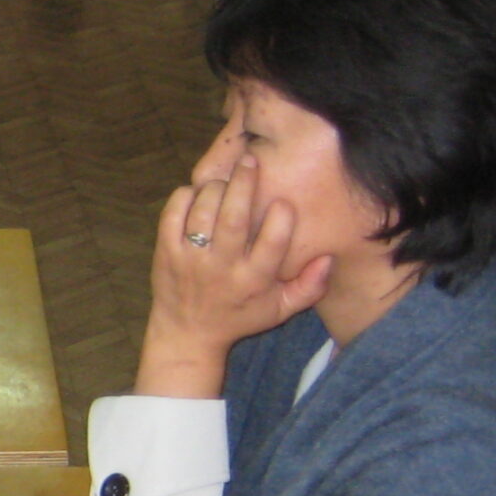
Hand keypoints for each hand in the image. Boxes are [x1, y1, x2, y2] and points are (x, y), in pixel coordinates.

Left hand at [135, 154, 332, 397]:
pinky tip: (198, 192)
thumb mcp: (281, 310)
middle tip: (251, 160)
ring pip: (203, 212)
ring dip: (215, 188)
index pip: (272, 243)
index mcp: (253, 280)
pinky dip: (185, 196)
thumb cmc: (240, 317)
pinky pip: (172, 215)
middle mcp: (222, 268)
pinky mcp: (166, 253)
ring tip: (226, 179)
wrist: (187, 335)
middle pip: (233, 219)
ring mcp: (190, 259)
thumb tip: (329, 257)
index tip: (284, 201)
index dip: (281, 217)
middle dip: (244, 184)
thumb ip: (310, 286)